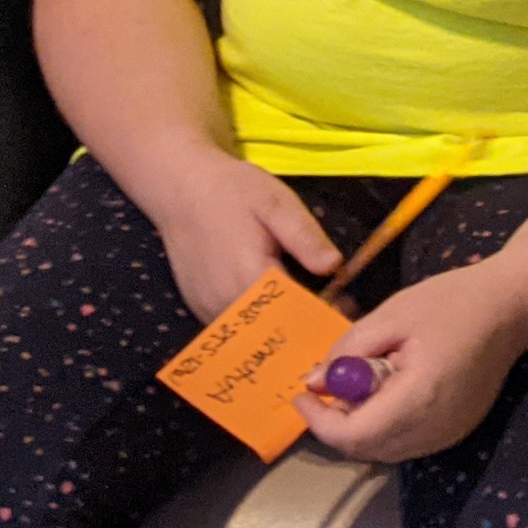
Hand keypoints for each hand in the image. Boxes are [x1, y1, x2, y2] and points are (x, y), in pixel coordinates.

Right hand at [148, 153, 342, 323]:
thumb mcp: (277, 202)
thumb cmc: (232, 191)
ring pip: (253, 338)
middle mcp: (226, 305)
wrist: (181, 189)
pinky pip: (235, 331)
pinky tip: (277, 314)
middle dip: (305, 331)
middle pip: (274, 334)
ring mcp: (208, 311)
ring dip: (281, 334)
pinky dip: (258, 328)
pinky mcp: (200, 310)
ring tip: (309, 318)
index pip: (295, 316)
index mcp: (250, 278)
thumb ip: (304, 237)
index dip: (323, 319)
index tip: (346, 316)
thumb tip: (334, 267)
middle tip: (332, 317)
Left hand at [299, 260, 527, 463]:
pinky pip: (405, 444)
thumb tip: (315, 381)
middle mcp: (434, 429)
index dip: (319, 421)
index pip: (354, 435)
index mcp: (418, 398)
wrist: (513, 308)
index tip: (301, 394)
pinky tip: (381, 394)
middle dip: (334, 424)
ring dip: (357, 428)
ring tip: (350, 387)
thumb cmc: (453, 302)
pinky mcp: (455, 433)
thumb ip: (350, 350)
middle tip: (321, 389)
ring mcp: (447, 436)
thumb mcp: (392, 314)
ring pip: (384, 451)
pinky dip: (382, 428)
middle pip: (366, 450)